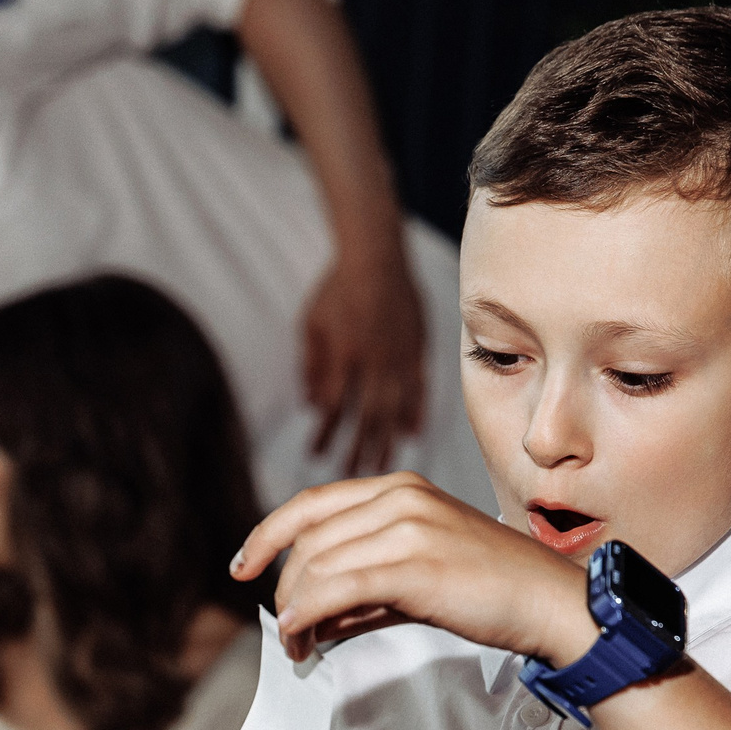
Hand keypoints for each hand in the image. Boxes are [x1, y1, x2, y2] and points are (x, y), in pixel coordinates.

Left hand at [234, 472, 592, 662]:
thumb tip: (312, 614)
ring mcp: (409, 528)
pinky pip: (338, 588)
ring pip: (318, 566)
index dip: (268, 535)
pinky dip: (308, 614)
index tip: (244, 566)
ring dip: (296, 612)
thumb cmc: (491, 589)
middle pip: (308, 541)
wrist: (549, 602)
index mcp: (399, 488)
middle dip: (286, 590)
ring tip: (300, 646)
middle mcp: (400, 498)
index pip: (311, 504)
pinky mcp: (416, 566)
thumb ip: (364, 585)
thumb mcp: (419, 572)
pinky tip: (302, 636)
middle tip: (288, 632)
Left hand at [302, 241, 425, 476]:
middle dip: (357, 449)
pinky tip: (411, 434)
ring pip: (395, 407)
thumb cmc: (337, 288)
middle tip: (348, 474)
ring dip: (386, 440)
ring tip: (379, 466)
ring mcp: (400, 356)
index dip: (325, 434)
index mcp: (344, 355)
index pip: (334, 407)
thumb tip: (311, 406)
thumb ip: (311, 366)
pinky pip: (419, 387)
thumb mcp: (311, 324)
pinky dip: (415, 412)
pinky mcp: (418, 349)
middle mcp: (374, 361)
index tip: (315, 456)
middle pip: (366, 416)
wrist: (376, 255)